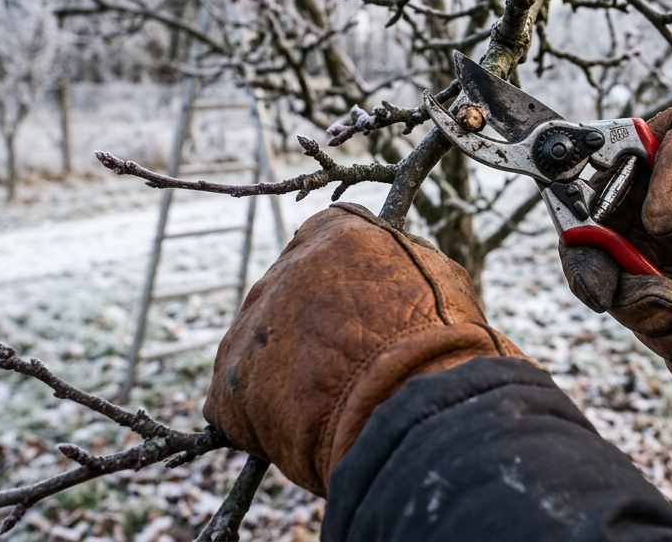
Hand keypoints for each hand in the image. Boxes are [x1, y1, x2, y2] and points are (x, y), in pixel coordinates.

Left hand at [203, 203, 526, 496]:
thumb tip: (409, 274)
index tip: (359, 312)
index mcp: (337, 234)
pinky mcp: (229, 383)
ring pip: (260, 347)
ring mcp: (252, 325)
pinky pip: (234, 402)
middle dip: (310, 329)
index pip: (322, 244)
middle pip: (287, 295)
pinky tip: (297, 437)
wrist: (413, 401)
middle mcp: (284, 270)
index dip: (340, 284)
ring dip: (286, 375)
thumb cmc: (441, 343)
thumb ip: (408, 270)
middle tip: (347, 367)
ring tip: (330, 408)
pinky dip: (258, 422)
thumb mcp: (439, 282)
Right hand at [560, 71, 671, 393]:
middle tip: (671, 308)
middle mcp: (638, 227)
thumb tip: (661, 222)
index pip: (584, 226)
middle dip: (631, 306)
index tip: (603, 292)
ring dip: (665, 336)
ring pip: (641, 316)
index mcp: (627, 180)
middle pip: (607, 282)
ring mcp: (669, 263)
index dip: (585, 264)